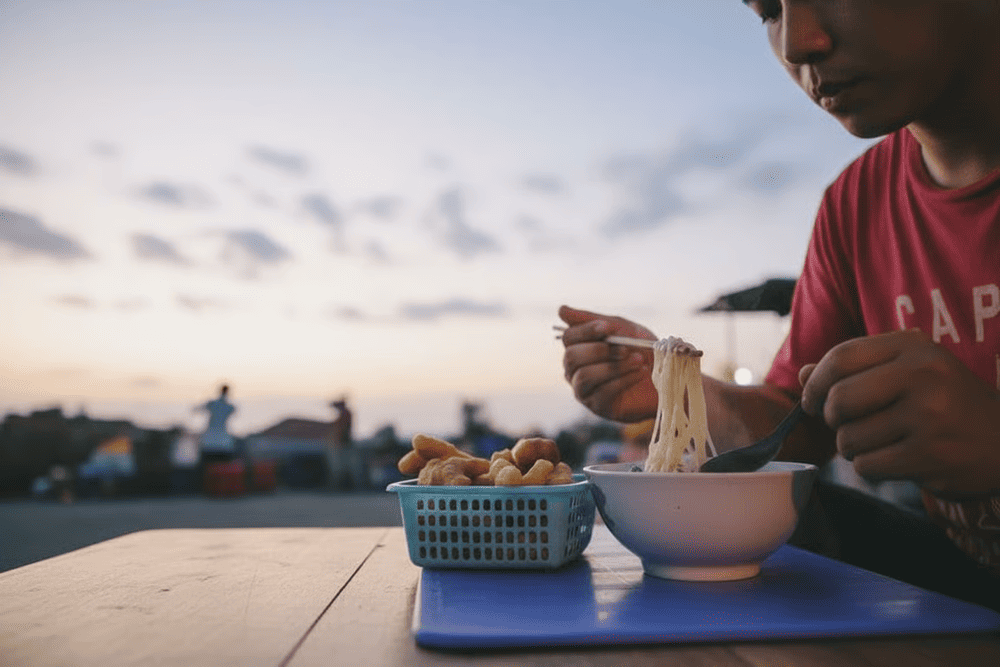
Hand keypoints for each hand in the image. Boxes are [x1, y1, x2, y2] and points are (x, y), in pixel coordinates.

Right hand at [558, 305, 658, 422]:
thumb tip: (561, 310)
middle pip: (571, 357)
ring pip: (585, 376)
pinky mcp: (600, 407)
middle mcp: (576, 370)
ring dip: (613, 366)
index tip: (607, 327)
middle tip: (625, 348)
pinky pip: (603, 392)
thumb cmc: (642, 350)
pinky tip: (640, 373)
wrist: (668, 374)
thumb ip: (592, 320)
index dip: (586, 331)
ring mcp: (585, 390)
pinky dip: (624, 380)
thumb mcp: (622, 329)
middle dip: (599, 350)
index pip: (568, 337)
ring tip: (637, 360)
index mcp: (579, 348)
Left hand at [800, 329, 999, 496]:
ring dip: (853, 448)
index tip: (812, 400)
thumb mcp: (908, 371)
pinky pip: (867, 466)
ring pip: (849, 438)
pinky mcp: (930, 455)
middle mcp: (923, 375)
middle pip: (839, 399)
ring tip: (881, 442)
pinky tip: (896, 460)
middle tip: (846, 425)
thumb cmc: (946, 403)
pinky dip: (871, 467)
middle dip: (832, 419)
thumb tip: (803, 375)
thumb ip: (855, 370)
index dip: (815, 382)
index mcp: (914, 347)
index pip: (841, 357)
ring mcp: (928, 415)